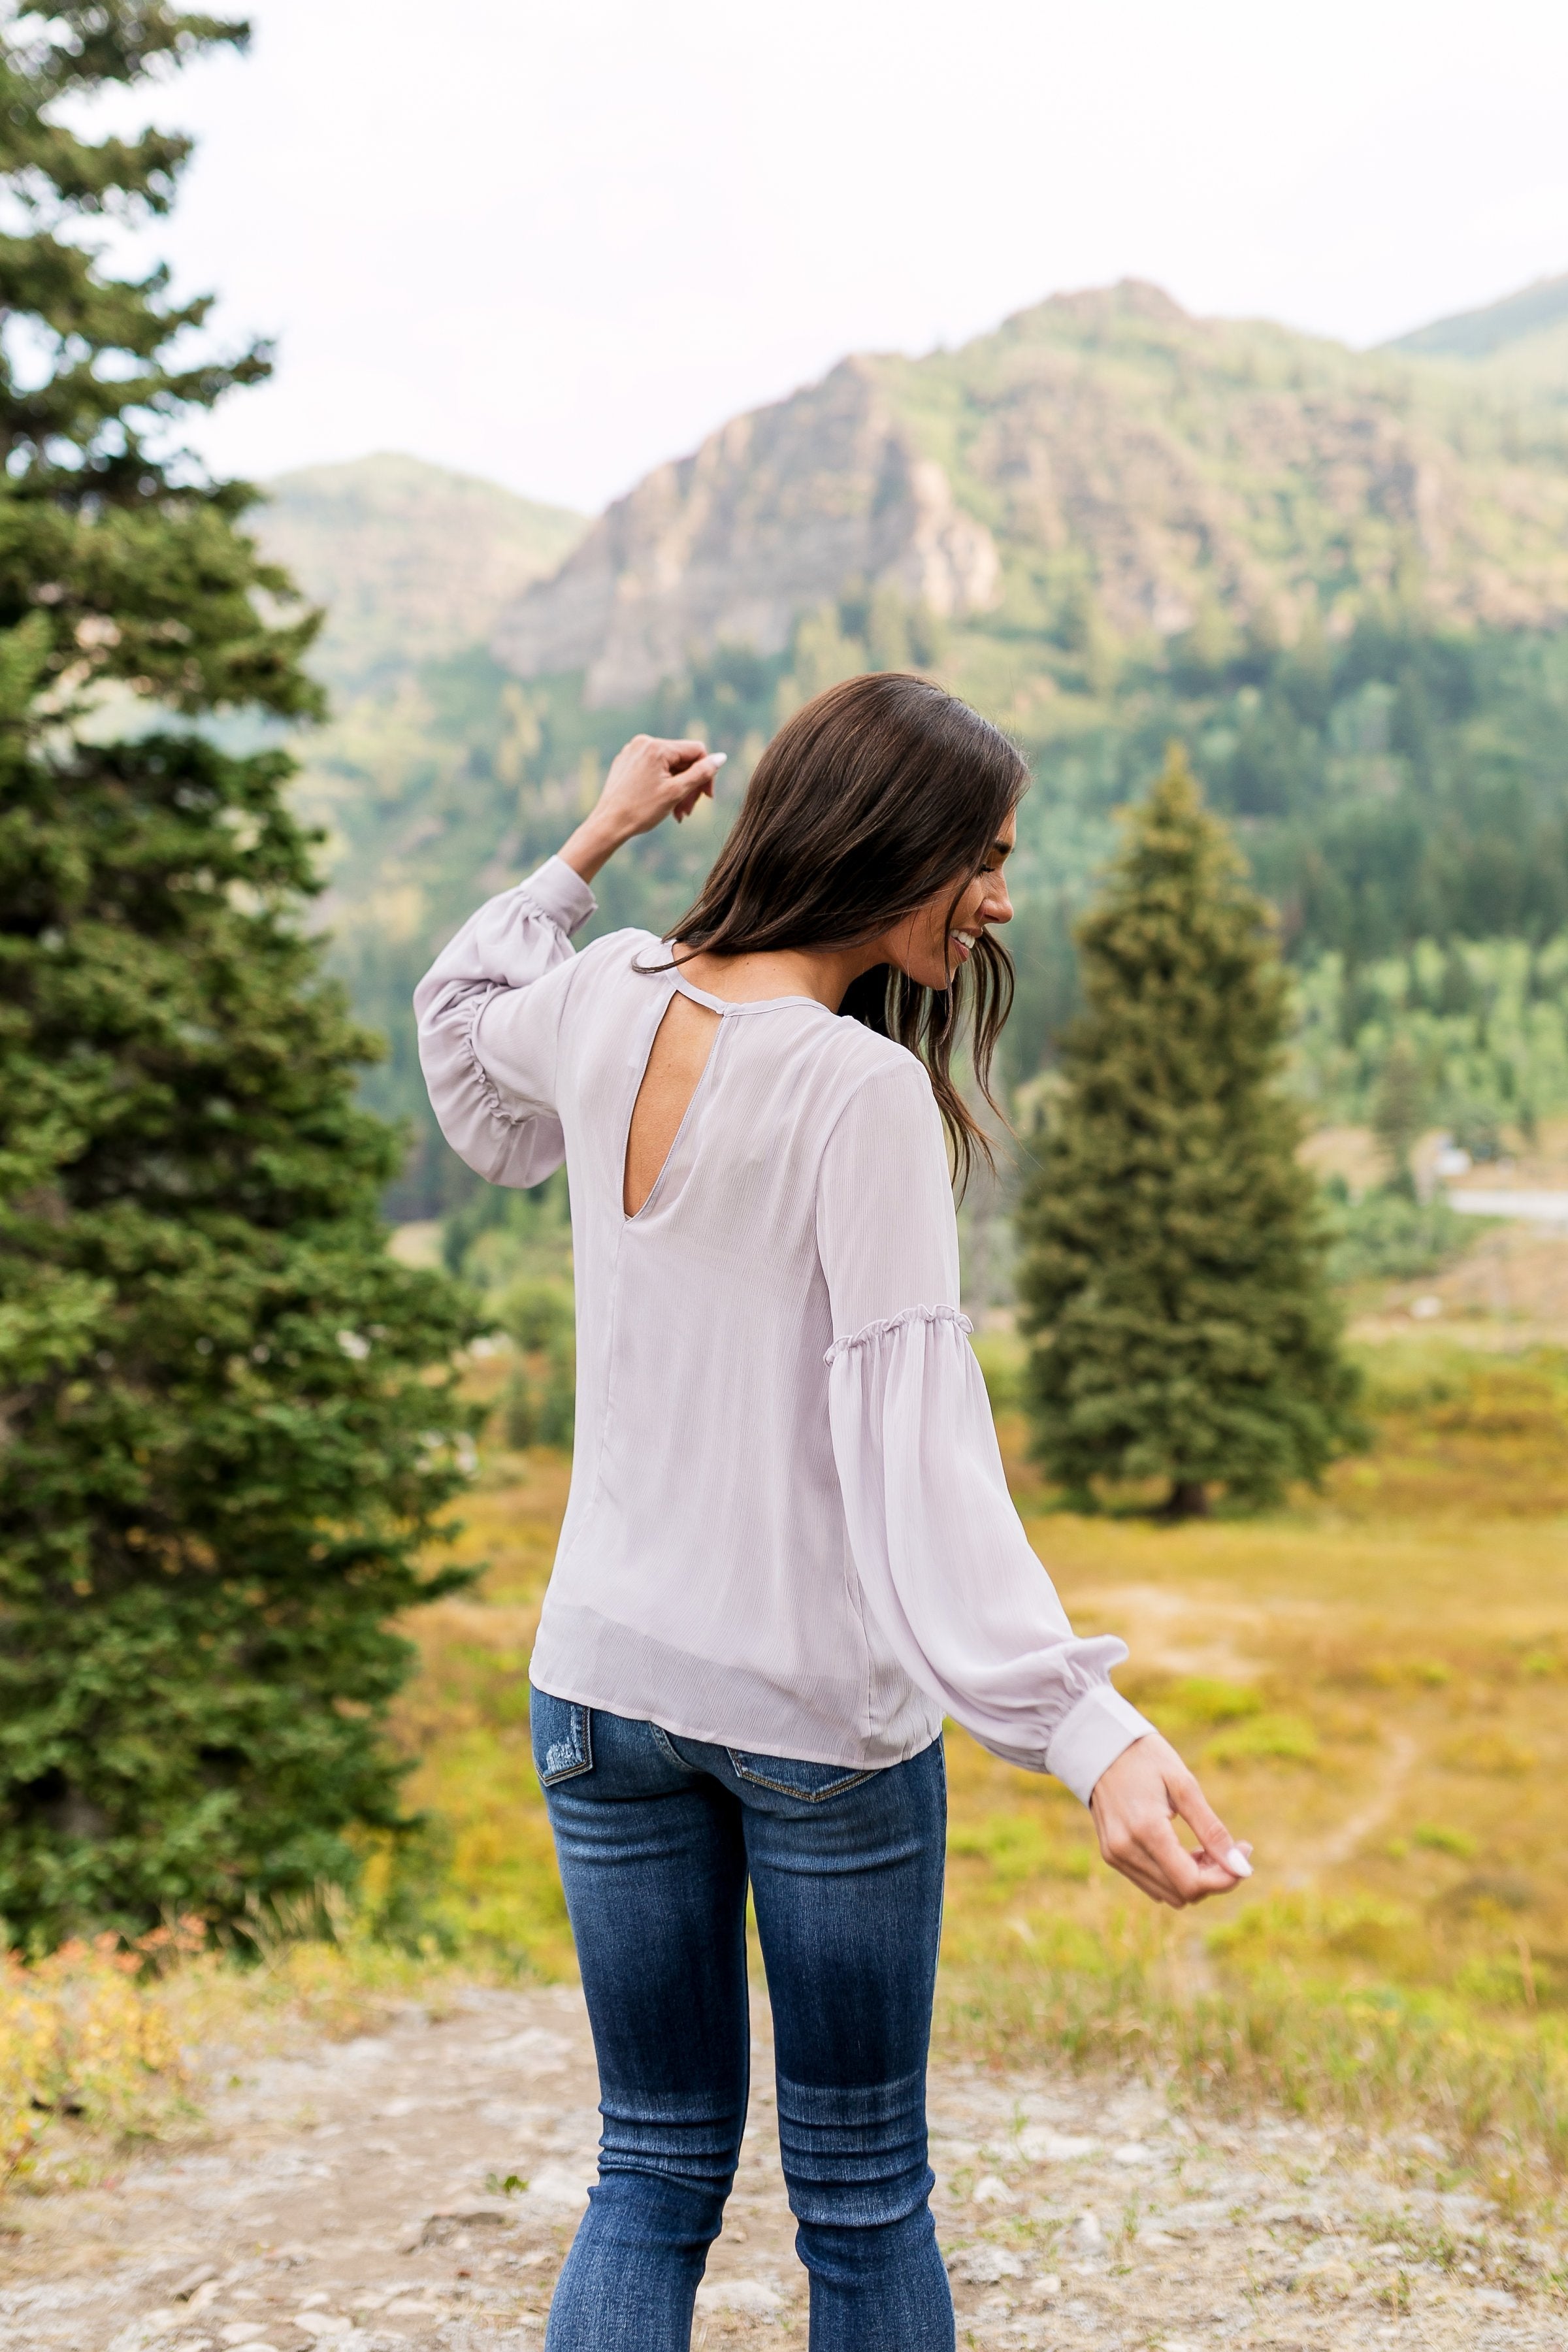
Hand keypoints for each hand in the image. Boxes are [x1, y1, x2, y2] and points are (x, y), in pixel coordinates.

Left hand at [559, 735, 725, 882]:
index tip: (707, 797)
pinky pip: (653, 770)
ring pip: (669, 767)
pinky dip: (663, 786)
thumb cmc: (641, 810)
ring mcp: (633, 752)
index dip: (707, 773)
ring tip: (678, 814)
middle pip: (682, 760)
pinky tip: (664, 806)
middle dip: (690, 786)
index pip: (696, 751)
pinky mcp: (626, 763)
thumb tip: (721, 758)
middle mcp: (644, 743)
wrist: (608, 824)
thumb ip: (701, 773)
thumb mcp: (676, 792)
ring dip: (678, 789)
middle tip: (688, 811)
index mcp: (657, 747)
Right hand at [1089, 1733, 1251, 1908]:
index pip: (1192, 1883)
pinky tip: (1183, 1849)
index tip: (1244, 1850)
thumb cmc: (1146, 1758)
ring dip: (1194, 1878)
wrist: (1099, 1745)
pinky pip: (1151, 1883)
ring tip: (1205, 1847)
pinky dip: (1174, 1875)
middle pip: (1183, 1894)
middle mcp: (1126, 1851)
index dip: (1226, 1877)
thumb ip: (1212, 1830)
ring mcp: (1116, 1856)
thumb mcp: (1184, 1785)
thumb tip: (1241, 1868)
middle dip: (1213, 1877)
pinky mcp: (1112, 1856)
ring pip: (1168, 1894)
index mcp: (1146, 1830)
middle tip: (1228, 1847)